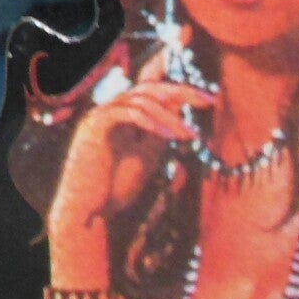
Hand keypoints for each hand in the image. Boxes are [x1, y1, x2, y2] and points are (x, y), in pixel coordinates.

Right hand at [45, 79, 214, 288]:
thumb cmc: (116, 187)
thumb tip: (180, 107)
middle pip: (148, 88)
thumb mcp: (148, 155)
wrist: (88, 210)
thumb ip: (160, 131)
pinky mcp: (93, 125)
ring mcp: (99, 115)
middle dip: (181, 91)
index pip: (150, 91)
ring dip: (170, 116)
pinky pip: (127, 113)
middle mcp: (108, 110)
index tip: (210, 99)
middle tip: (210, 101)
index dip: (180, 90)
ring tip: (190, 135)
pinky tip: (171, 137)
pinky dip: (151, 122)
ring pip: (140, 100)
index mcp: (120, 115)